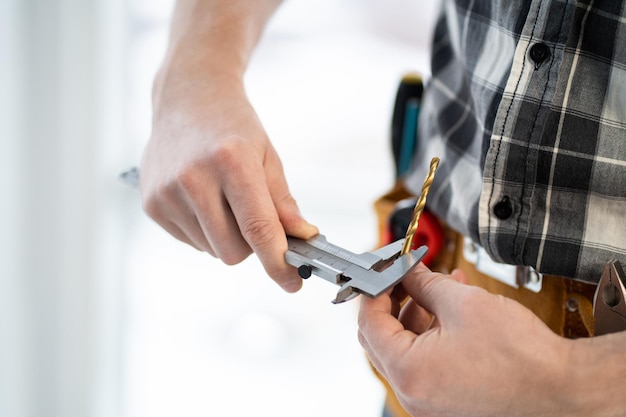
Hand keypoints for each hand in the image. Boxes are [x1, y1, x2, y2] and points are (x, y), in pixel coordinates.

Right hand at [140, 72, 317, 291]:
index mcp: (231, 163)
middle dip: (251, 246)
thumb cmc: (234, 127)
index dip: (278, 263)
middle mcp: (194, 179)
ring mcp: (167, 192)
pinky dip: (204, 231)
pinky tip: (202, 199)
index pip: (258, 229)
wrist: (188, 99)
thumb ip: (283, 203)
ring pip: (212, 250)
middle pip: (232, 252)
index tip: (293, 282)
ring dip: (226, 237)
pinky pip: (190, 241)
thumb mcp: (267, 157)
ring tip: (223, 198)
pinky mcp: (151, 203)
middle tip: (253, 217)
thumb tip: (302, 239)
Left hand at [358, 264, 575, 416]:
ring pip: (405, 349)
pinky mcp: (445, 402)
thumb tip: (407, 271)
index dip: (375, 290)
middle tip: (404, 276)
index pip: (370, 323)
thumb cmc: (520, 356)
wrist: (562, 389)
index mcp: (409, 371)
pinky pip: (425, 363)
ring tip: (436, 286)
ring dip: (415, 315)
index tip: (384, 272)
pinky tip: (448, 310)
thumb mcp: (462, 302)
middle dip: (393, 301)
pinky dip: (430, 336)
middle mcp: (413, 394)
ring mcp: (428, 402)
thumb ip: (423, 283)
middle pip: (382, 338)